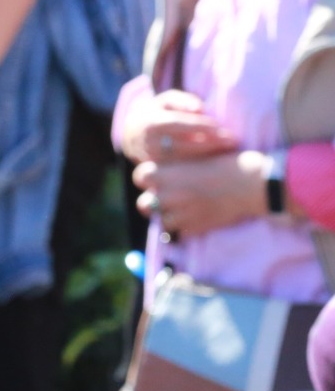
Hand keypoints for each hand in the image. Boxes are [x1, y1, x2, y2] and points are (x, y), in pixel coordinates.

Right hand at [120, 88, 236, 163]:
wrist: (134, 136)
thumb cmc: (158, 114)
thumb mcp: (166, 101)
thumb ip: (183, 101)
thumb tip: (200, 108)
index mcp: (150, 124)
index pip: (178, 125)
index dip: (200, 126)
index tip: (221, 127)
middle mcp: (150, 145)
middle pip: (183, 145)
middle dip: (210, 143)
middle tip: (232, 141)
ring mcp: (154, 162)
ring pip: (184, 162)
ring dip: (208, 156)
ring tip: (229, 150)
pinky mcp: (160, 175)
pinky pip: (182, 172)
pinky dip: (202, 167)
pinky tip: (218, 161)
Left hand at [133, 151, 268, 235]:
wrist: (251, 183)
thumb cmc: (226, 164)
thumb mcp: (195, 158)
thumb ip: (174, 168)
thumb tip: (162, 174)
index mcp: (165, 173)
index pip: (139, 177)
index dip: (148, 178)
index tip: (158, 179)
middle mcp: (168, 194)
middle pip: (144, 205)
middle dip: (153, 202)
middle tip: (168, 199)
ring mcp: (181, 213)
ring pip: (162, 221)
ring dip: (169, 217)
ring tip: (182, 210)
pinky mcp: (196, 227)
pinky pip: (182, 232)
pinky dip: (187, 227)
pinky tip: (198, 218)